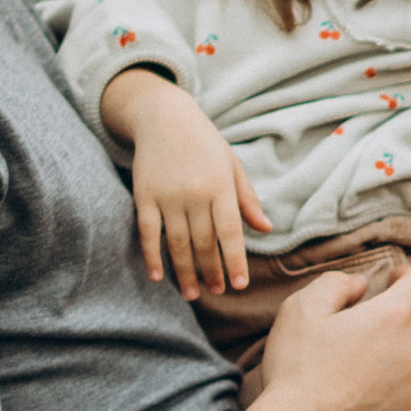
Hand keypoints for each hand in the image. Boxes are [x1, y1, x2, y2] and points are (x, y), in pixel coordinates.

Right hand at [103, 68, 268, 298]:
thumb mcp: (232, 165)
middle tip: (217, 292)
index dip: (234, 261)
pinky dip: (152, 257)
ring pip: (177, 243)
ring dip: (185, 272)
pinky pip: (148, 233)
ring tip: (193, 294)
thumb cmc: (204, 143)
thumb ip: (247, 198)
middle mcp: (194, 193)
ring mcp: (167, 196)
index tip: (239, 285)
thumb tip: (266, 228)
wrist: (163, 117)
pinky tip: (158, 277)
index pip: (230, 232)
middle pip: (203, 243)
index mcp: (220, 186)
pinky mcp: (144, 196)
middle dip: (211, 272)